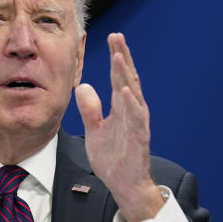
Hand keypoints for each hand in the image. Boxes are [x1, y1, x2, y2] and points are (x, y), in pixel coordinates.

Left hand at [75, 33, 163, 221]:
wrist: (124, 185)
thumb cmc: (113, 158)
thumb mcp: (95, 129)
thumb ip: (90, 108)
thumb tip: (83, 86)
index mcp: (121, 107)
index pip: (119, 77)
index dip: (116, 57)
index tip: (112, 37)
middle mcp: (131, 110)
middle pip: (127, 78)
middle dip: (122, 57)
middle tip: (117, 36)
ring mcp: (136, 123)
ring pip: (132, 93)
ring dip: (126, 75)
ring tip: (119, 56)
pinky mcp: (139, 137)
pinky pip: (136, 118)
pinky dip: (132, 103)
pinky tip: (125, 90)